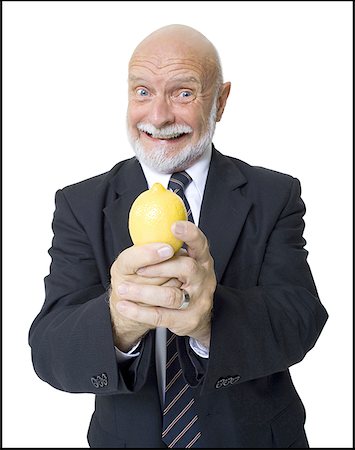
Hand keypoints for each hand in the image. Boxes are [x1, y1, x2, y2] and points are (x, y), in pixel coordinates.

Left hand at [115, 221, 216, 348]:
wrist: (180, 318)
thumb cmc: (170, 283)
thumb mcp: (169, 263)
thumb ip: (162, 251)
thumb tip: (152, 245)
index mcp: (200, 259)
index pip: (199, 243)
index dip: (189, 234)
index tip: (174, 227)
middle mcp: (203, 278)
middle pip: (187, 268)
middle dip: (160, 268)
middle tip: (139, 269)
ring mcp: (198, 300)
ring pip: (170, 296)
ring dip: (143, 292)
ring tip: (123, 288)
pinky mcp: (188, 319)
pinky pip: (160, 316)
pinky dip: (139, 311)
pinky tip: (125, 305)